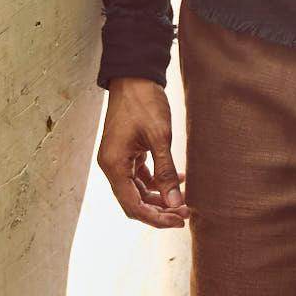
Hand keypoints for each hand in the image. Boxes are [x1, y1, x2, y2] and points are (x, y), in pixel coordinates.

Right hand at [98, 78, 192, 226]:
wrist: (134, 75)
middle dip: (159, 210)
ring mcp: (118, 159)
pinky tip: (177, 179)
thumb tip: (174, 203)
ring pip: (137, 190)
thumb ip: (165, 172)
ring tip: (183, 199)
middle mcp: (111, 166)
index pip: (133, 206)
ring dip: (159, 197)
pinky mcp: (126, 152)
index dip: (156, 217)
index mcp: (114, 165)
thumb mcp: (159, 137)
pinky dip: (157, 181)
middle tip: (184, 213)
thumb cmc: (144, 102)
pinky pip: (140, 175)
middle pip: (134, 202)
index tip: (178, 219)